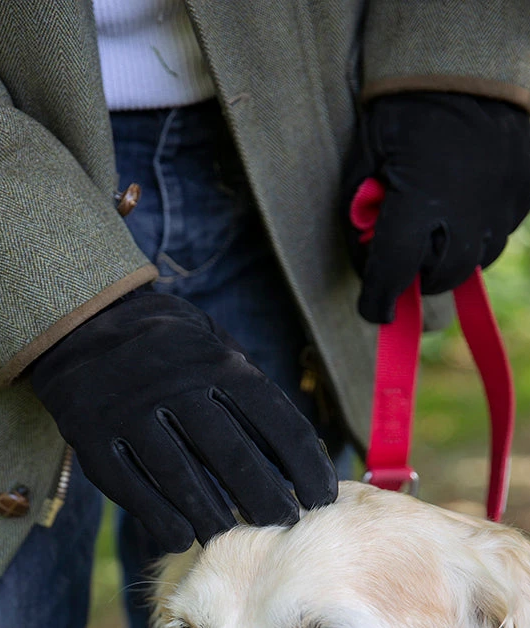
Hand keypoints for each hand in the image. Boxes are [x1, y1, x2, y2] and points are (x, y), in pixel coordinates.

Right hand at [31, 292, 336, 550]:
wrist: (82, 325)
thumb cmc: (170, 348)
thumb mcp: (216, 348)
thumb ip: (252, 394)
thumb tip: (302, 456)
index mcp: (217, 362)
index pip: (276, 421)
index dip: (305, 465)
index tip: (322, 497)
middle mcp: (175, 385)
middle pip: (231, 456)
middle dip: (265, 498)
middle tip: (283, 524)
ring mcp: (130, 412)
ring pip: (181, 478)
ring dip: (213, 517)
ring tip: (232, 536)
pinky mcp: (93, 439)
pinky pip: (132, 489)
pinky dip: (160, 519)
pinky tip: (181, 537)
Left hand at [344, 92, 529, 322]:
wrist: (464, 68)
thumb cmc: (402, 116)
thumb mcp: (366, 163)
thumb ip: (361, 217)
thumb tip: (368, 263)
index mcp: (418, 199)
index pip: (394, 272)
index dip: (379, 301)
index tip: (376, 312)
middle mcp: (466, 209)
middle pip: (441, 277)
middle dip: (418, 279)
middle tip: (405, 266)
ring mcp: (502, 203)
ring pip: (475, 261)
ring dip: (450, 259)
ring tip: (435, 231)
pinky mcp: (525, 196)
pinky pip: (499, 234)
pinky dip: (476, 234)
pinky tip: (461, 209)